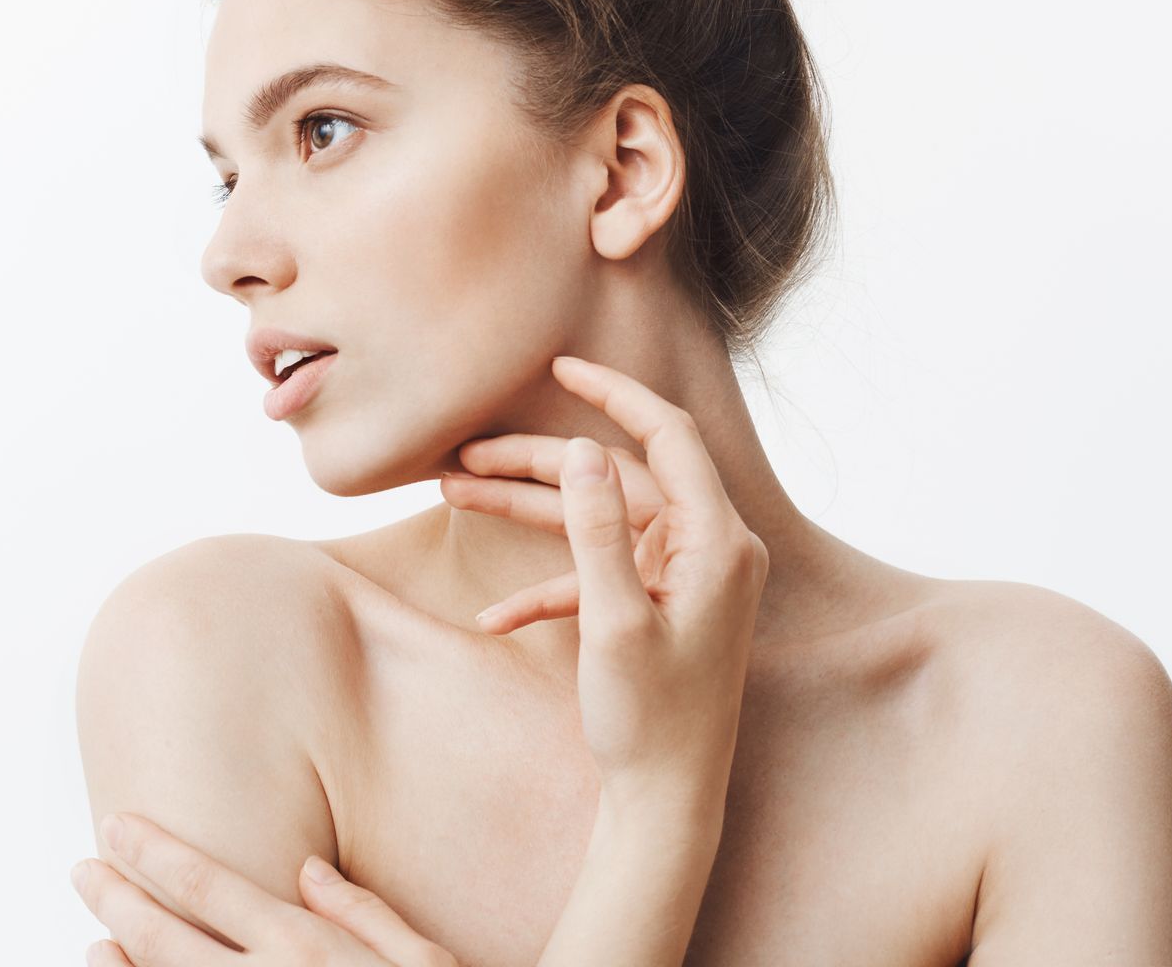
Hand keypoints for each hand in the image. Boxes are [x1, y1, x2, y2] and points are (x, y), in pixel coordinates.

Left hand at [70, 812, 457, 965]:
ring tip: (92, 937)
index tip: (118, 824)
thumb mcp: (424, 961)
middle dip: (116, 897)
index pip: (206, 885)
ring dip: (118, 958)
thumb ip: (364, 913)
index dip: (153, 853)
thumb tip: (308, 870)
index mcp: (304, 947)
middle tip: (82, 868)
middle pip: (163, 934)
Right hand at [440, 355, 770, 792]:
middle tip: (467, 453)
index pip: (669, 436)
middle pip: (618, 476)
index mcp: (716, 541)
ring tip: (454, 495)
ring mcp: (680, 579)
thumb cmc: (653, 721)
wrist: (667, 804)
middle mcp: (706, 549)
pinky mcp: (655, 608)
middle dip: (539, 462)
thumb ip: (599, 530)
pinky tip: (493, 616)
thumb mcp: (614, 623)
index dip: (614, 394)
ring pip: (599, 520)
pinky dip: (546, 586)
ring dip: (530, 511)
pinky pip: (596, 577)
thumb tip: (583, 450)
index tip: (561, 366)